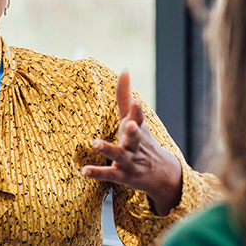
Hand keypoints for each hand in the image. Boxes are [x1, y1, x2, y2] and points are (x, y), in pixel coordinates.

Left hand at [82, 71, 182, 214]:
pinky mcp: (122, 176)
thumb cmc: (142, 141)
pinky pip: (109, 174)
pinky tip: (84, 170)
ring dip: (108, 149)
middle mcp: (135, 144)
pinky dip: (97, 172)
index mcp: (138, 129)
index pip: (139, 117)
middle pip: (136, 137)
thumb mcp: (135, 119)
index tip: (136, 99)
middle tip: (130, 124)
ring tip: (95, 143)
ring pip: (119, 155)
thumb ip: (125, 96)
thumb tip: (124, 70)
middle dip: (134, 131)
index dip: (137, 109)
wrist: (161, 174)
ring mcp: (129, 161)